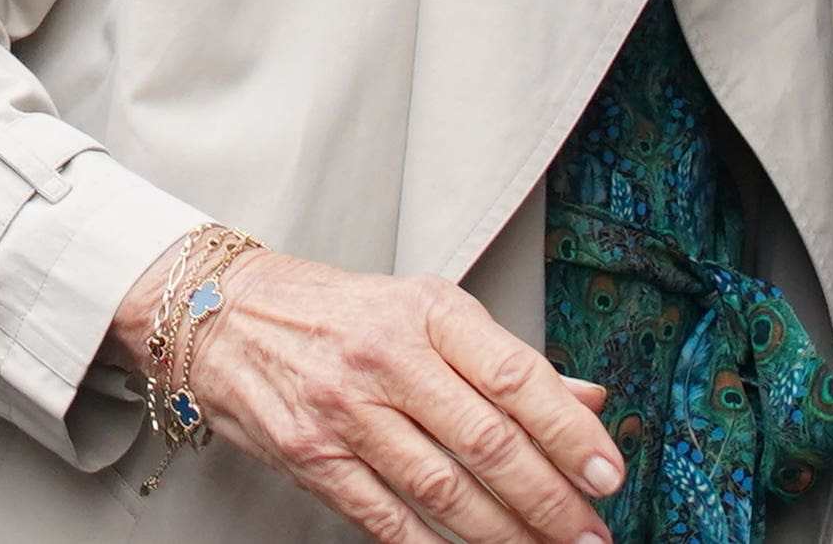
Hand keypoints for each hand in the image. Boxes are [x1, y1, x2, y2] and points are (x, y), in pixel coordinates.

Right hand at [106, 246, 619, 543]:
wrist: (225, 315)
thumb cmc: (339, 313)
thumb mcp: (426, 311)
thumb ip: (506, 359)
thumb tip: (588, 401)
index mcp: (428, 311)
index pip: (516, 375)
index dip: (568, 432)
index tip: (607, 473)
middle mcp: (388, 357)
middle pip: (486, 442)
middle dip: (548, 499)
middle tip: (588, 533)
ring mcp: (346, 412)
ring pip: (442, 489)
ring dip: (503, 533)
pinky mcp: (311, 457)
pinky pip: (385, 517)